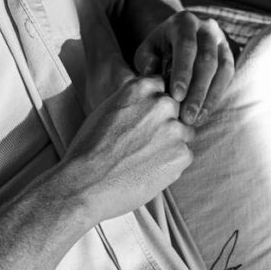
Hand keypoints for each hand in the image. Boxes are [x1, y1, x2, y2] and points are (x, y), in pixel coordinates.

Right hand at [58, 76, 195, 223]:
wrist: (86, 183)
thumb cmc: (89, 148)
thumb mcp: (108, 108)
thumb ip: (135, 100)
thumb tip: (151, 101)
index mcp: (142, 87)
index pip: (164, 86)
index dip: (156, 104)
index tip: (148, 117)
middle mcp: (162, 103)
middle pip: (177, 109)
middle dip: (166, 123)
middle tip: (145, 142)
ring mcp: (174, 129)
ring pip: (184, 133)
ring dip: (172, 143)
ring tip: (145, 158)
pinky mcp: (182, 154)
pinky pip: (184, 155)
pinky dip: (171, 164)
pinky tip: (149, 170)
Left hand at [132, 11, 234, 124]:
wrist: (177, 38)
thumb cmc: (159, 48)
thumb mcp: (147, 51)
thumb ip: (148, 62)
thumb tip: (152, 76)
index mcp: (184, 22)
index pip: (186, 46)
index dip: (183, 72)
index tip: (176, 96)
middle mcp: (207, 28)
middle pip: (207, 59)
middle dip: (197, 90)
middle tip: (187, 116)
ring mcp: (222, 40)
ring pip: (223, 69)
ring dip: (210, 97)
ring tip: (196, 119)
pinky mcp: (230, 54)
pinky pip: (228, 76)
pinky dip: (217, 95)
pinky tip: (204, 113)